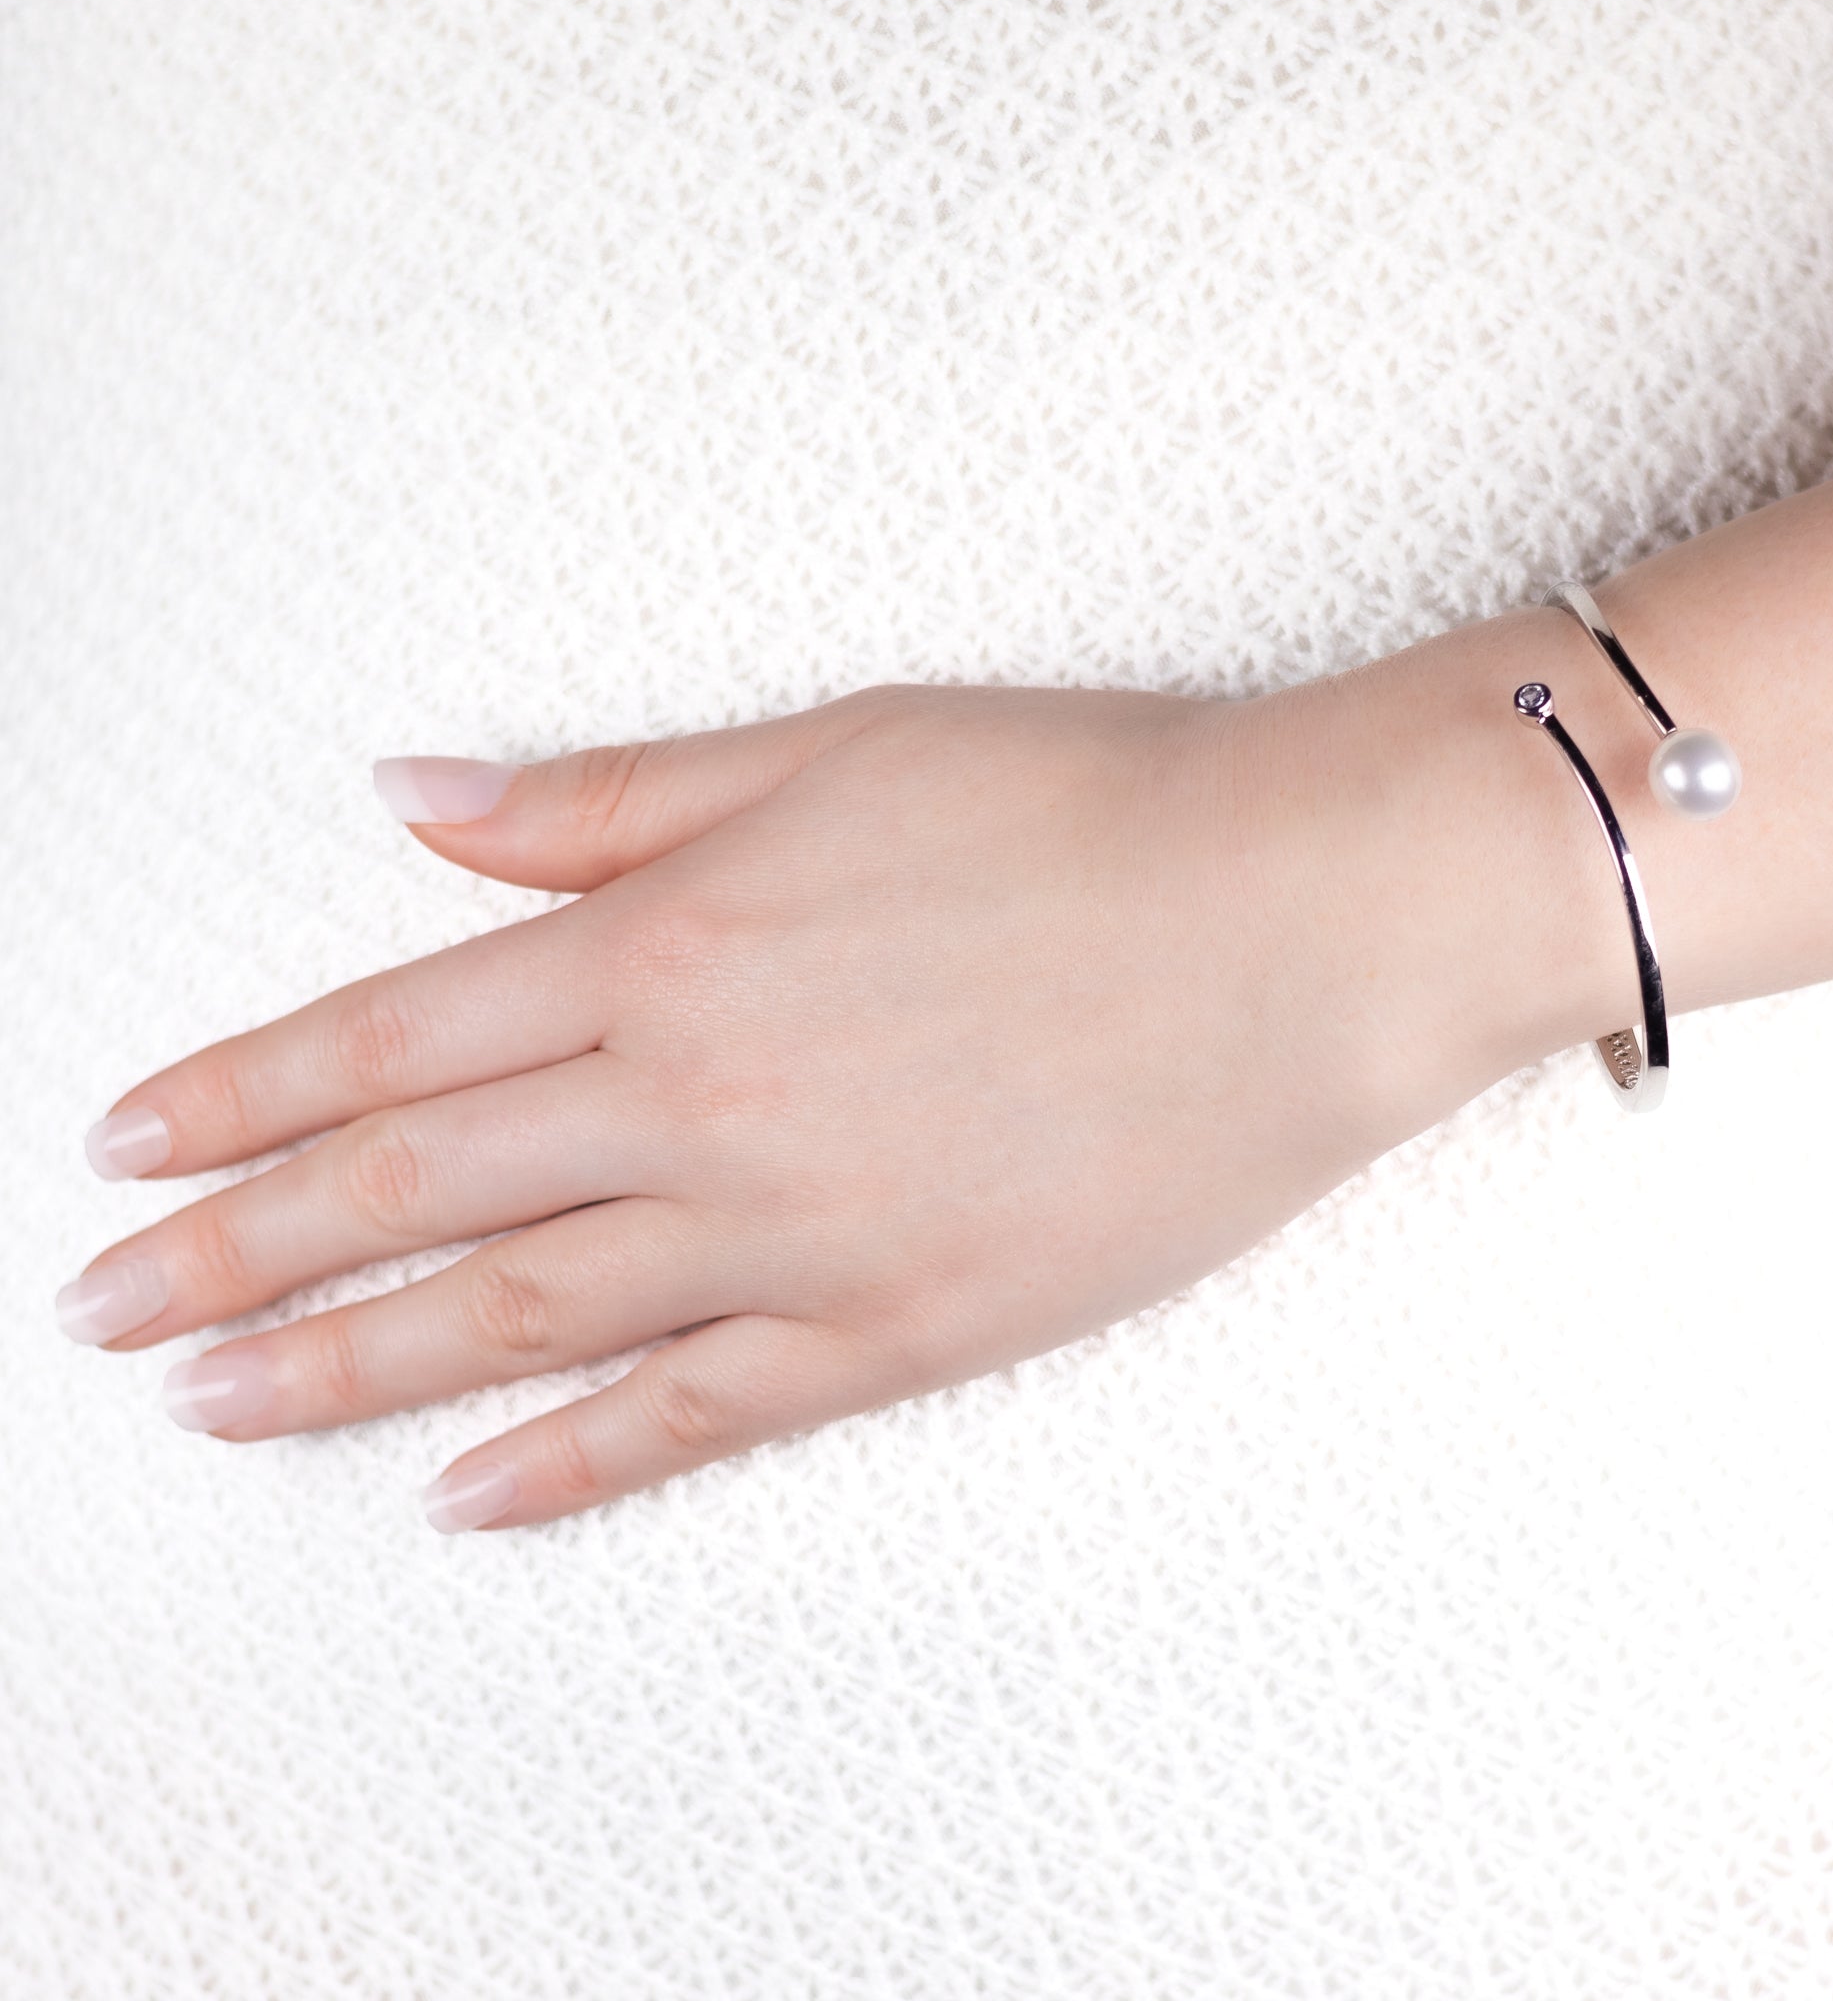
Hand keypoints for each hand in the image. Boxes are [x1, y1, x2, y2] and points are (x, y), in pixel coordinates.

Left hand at [57, 669, 1534, 1532]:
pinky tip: (468, 1494)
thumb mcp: (830, 748)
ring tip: (221, 1406)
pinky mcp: (902, 1326)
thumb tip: (419, 800)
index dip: (239, 1100)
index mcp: (667, 945)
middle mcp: (698, 1101)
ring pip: (517, 1319)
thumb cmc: (1086, 805)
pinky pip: (696, 1415)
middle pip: (409, 1197)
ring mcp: (795, 1230)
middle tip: (107, 1313)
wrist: (1302, 918)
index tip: (131, 1152)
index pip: (389, 1040)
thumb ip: (608, 799)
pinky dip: (569, 1463)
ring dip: (346, 1369)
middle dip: (235, 1256)